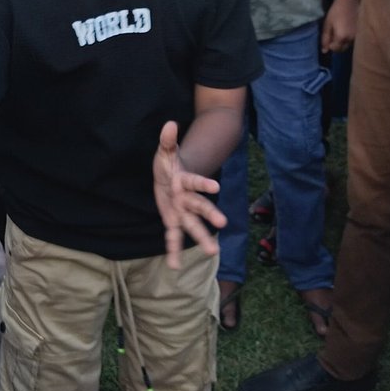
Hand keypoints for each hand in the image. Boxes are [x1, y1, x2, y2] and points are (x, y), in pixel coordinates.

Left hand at [151, 120, 225, 268]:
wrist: (171, 176)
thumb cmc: (169, 164)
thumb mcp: (165, 152)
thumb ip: (168, 140)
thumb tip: (169, 124)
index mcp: (185, 181)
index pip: (195, 182)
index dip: (204, 184)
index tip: (216, 188)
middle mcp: (187, 198)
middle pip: (199, 207)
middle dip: (210, 214)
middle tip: (223, 222)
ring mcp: (181, 211)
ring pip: (192, 225)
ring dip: (201, 238)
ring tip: (213, 252)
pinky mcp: (173, 220)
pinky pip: (172, 237)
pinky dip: (173, 251)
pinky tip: (174, 266)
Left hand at [321, 0, 356, 52]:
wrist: (348, 2)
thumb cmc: (335, 12)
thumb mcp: (327, 25)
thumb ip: (325, 39)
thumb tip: (324, 51)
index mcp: (341, 37)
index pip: (335, 49)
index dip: (330, 45)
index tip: (328, 37)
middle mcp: (350, 38)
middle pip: (342, 49)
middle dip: (336, 45)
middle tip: (333, 34)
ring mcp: (356, 35)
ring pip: (348, 44)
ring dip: (342, 41)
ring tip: (339, 30)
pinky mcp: (359, 32)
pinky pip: (352, 39)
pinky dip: (348, 37)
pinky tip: (345, 28)